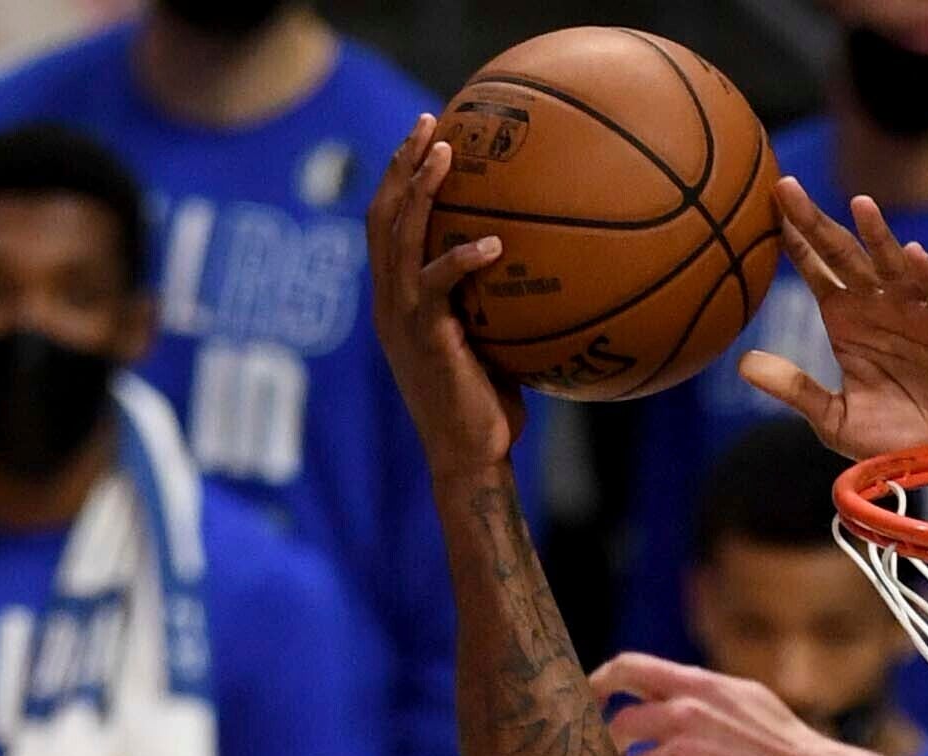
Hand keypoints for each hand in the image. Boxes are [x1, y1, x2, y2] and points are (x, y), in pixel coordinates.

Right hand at [367, 118, 521, 482]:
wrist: (470, 459)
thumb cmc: (488, 409)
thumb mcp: (492, 343)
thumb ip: (497, 302)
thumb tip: (543, 267)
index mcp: (398, 302)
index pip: (387, 226)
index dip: (399, 179)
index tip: (424, 138)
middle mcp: (390, 304)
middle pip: (383, 217)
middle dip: (401, 165)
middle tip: (428, 124)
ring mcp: (402, 319)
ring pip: (399, 238)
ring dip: (419, 190)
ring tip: (442, 152)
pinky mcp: (425, 339)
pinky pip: (438, 287)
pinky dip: (461, 260)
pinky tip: (491, 242)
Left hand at [594, 651, 852, 755]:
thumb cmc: (786, 750)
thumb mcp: (745, 700)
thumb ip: (700, 695)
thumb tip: (661, 697)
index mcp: (699, 685)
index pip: (629, 667)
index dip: (598, 682)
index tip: (588, 699)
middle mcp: (684, 712)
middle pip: (619, 726)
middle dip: (617, 751)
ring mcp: (682, 752)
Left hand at [743, 183, 927, 462]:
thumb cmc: (900, 440)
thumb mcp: (837, 420)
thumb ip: (795, 389)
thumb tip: (742, 364)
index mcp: (847, 322)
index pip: (815, 271)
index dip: (792, 242)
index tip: (763, 210)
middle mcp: (878, 306)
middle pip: (843, 254)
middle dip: (815, 222)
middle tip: (785, 187)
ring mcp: (917, 309)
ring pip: (891, 262)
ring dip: (876, 235)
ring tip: (858, 206)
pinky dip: (926, 272)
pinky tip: (910, 254)